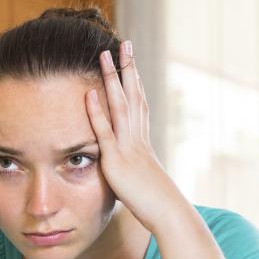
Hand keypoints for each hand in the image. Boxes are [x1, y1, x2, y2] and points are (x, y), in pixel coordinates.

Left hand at [85, 41, 182, 233]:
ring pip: (120, 105)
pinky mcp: (117, 162)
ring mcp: (128, 148)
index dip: (135, 82)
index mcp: (143, 143)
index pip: (140, 105)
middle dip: (128, 69)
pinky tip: (90, 93)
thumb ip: (134, 173)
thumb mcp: (144, 183)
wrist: (168, 214)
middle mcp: (138, 139)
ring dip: (112, 79)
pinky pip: (105, 132)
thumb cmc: (157, 205)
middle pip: (134, 95)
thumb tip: (131, 174)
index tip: (131, 62)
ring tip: (104, 55)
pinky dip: (97, 112)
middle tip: (124, 44)